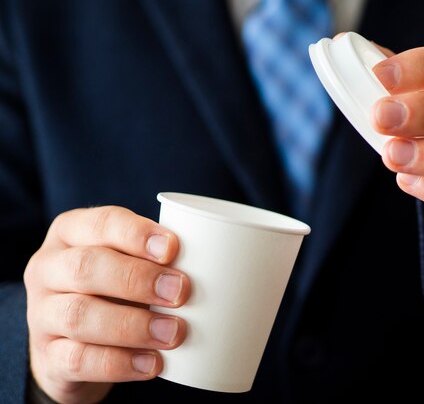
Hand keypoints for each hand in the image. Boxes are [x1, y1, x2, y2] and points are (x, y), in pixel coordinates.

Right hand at [23, 206, 190, 403]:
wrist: (73, 343)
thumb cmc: (114, 288)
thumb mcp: (128, 262)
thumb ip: (157, 258)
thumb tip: (217, 265)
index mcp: (71, 233)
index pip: (100, 223)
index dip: (136, 233)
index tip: (173, 249)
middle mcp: (48, 268)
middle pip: (87, 267)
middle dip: (138, 279)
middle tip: (181, 292)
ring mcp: (42, 315)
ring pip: (80, 315)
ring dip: (134, 324)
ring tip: (174, 333)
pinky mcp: (49, 356)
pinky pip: (78, 360)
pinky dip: (121, 363)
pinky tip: (153, 364)